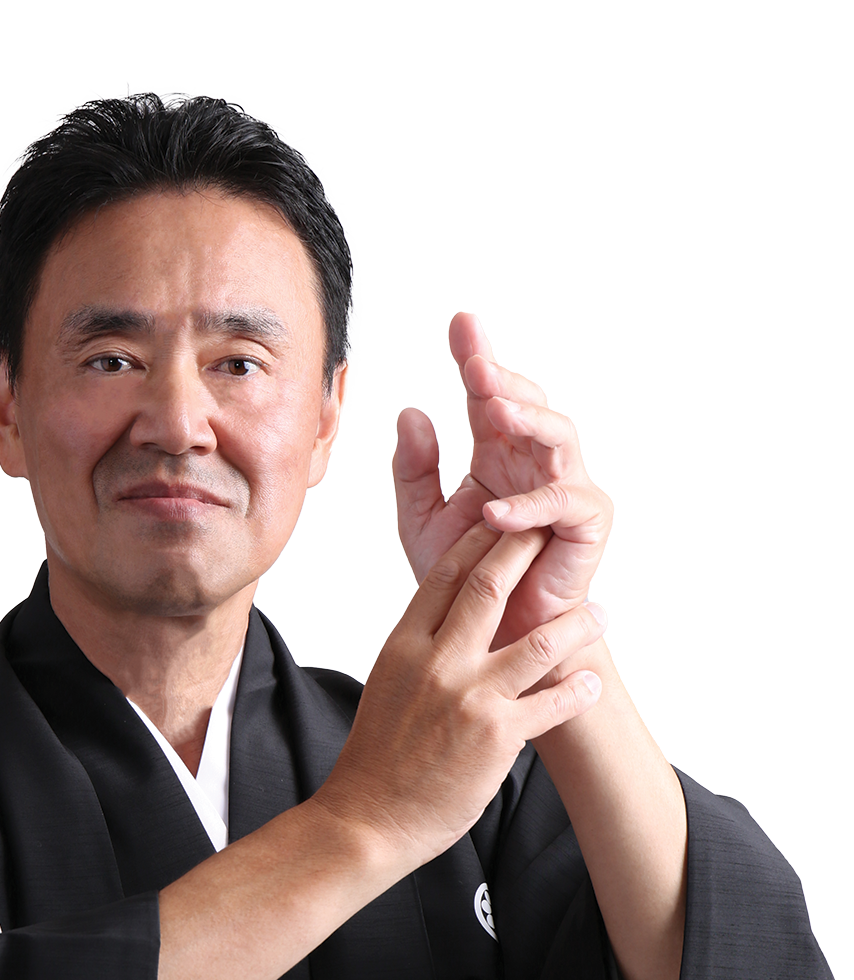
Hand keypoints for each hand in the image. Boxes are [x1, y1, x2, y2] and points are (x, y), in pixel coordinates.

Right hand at [317, 521, 606, 867]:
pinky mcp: (499, 736)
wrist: (368, 817)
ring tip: (597, 614)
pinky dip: (577, 690)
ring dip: (576, 623)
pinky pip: (553, 704)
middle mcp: (438, 662)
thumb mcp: (388, 684)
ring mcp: (470, 697)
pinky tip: (591, 683)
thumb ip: (421, 650)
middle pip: (491, 587)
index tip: (502, 523)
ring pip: (539, 642)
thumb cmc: (376, 756)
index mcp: (405, 645)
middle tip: (552, 531)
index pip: (445, 576)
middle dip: (527, 551)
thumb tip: (450, 624)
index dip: (479, 542)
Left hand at [393, 311, 613, 647]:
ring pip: (558, 435)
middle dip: (504, 379)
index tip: (460, 322)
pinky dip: (531, 504)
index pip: (486, 397)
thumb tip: (411, 414)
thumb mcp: (422, 522)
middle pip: (527, 403)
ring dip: (529, 419)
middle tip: (476, 367)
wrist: (491, 639)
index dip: (476, 357)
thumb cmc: (463, 581)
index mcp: (494, 453)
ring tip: (495, 411)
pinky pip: (564, 501)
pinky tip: (495, 510)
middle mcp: (532, 462)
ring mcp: (563, 487)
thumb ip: (413, 472)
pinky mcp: (586, 522)